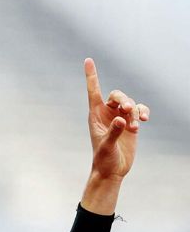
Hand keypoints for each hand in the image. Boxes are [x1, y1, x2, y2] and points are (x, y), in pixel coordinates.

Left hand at [85, 57, 148, 180]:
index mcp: (96, 116)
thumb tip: (121, 119)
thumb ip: (113, 132)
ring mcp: (120, 118)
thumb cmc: (103, 159)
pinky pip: (139, 111)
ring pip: (130, 103)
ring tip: (136, 126)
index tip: (88, 60)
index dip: (92, 76)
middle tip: (129, 110)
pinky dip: (142, 113)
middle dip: (125, 99)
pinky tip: (143, 121)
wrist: (112, 171)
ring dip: (135, 111)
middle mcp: (107, 114)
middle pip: (117, 95)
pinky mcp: (130, 124)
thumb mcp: (106, 146)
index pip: (93, 92)